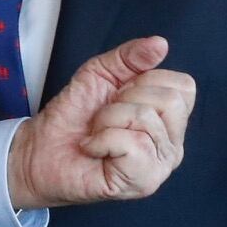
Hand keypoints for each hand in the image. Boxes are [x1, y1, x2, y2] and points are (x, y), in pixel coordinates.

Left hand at [5, 35, 195, 208]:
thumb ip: (131, 57)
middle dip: (127, 100)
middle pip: (171, 101)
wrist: (42, 149)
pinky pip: (134, 145)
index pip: (184, 87)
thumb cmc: (75, 116)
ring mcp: (161, 167)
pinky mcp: (143, 182)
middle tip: (106, 116)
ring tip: (97, 133)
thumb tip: (160, 44)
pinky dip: (104, 140)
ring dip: (109, 120)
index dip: (146, 81)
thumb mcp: (102, 73)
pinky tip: (95, 150)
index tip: (119, 95)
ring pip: (148, 120)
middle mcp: (173, 145)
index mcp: (170, 120)